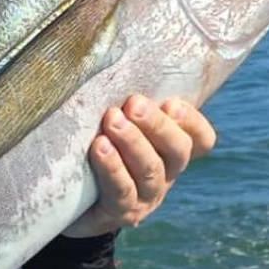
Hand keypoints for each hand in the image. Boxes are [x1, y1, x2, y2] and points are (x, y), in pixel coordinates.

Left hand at [64, 95, 216, 238]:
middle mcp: (164, 175)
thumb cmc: (91, 152)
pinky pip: (121, 191)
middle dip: (157, 125)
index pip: (201, 139)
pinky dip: (112, 167)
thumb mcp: (115, 125)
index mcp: (170, 152)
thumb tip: (115, 55)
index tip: (171, 102)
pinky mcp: (120, 213)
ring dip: (133, 142)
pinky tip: (99, 147)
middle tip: (133, 104)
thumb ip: (126, 104)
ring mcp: (145, 197)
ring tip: (112, 120)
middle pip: (177, 151)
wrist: (67, 202)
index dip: (192, 121)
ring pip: (150, 169)